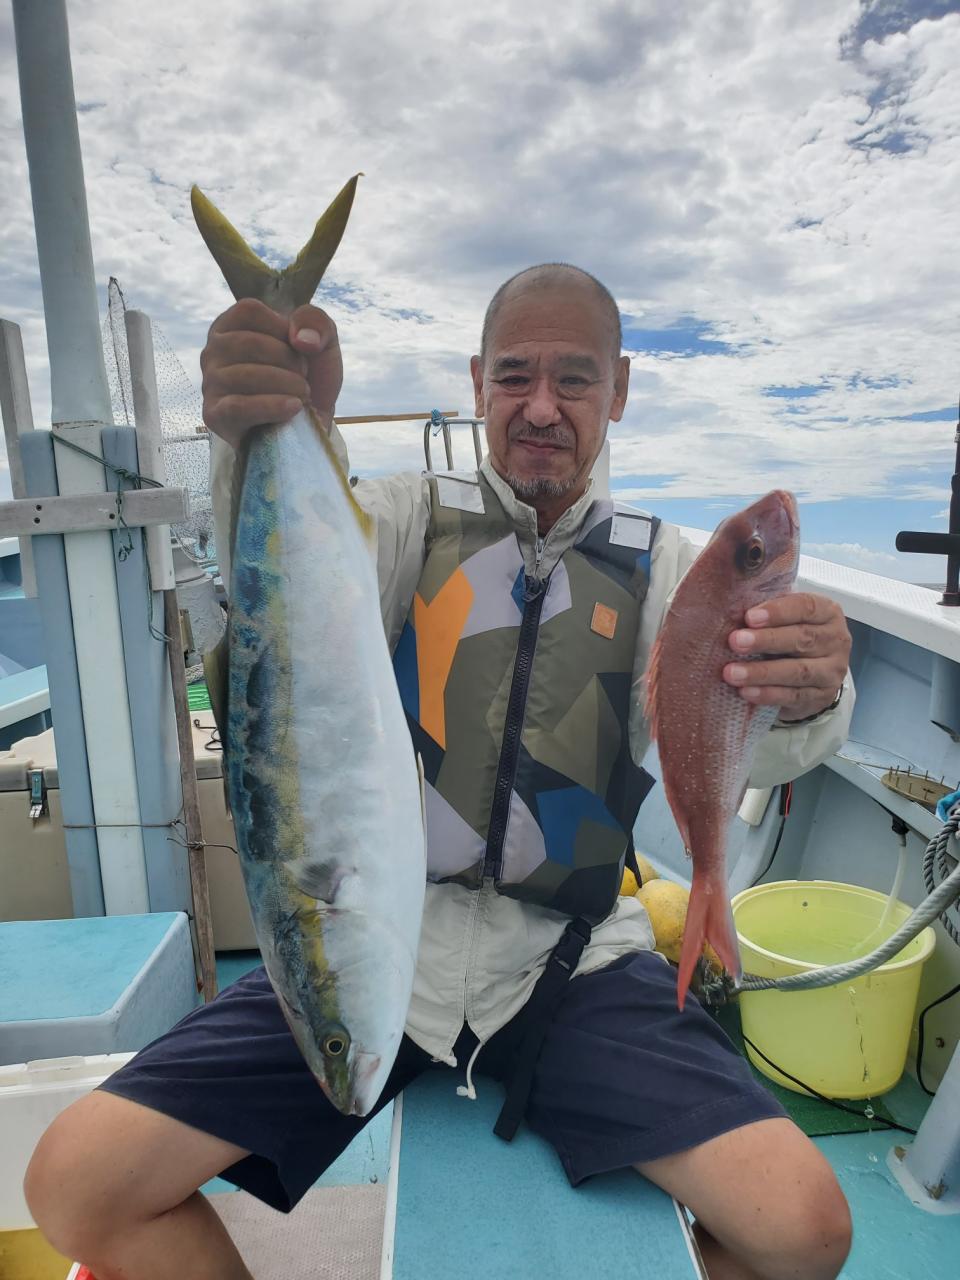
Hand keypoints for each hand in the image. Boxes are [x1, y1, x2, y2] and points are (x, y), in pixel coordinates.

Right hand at [200, 298, 342, 447]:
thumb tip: (301, 339)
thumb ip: (315, 321)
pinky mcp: (215, 416)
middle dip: (289, 361)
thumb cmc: (307, 377)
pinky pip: (239, 407)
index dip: (282, 329)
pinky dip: (272, 407)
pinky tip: (294, 408)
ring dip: (287, 385)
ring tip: (303, 395)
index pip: (249, 311)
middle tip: (303, 377)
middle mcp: (213, 352)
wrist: (309, 425)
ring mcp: (210, 384)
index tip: (298, 349)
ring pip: (246, 376)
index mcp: (230, 326)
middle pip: (249, 343)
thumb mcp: (321, 341)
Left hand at [722, 593, 850, 721]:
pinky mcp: (822, 696)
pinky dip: (768, 694)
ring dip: (762, 672)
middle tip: (736, 642)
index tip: (749, 617)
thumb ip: (768, 611)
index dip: (778, 612)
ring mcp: (831, 671)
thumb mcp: (787, 618)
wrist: (814, 674)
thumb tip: (732, 609)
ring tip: (733, 673)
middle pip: (802, 638)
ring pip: (798, 671)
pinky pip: (794, 696)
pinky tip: (746, 691)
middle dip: (766, 640)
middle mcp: (835, 640)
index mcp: (828, 612)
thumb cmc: (793, 635)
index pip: (806, 607)